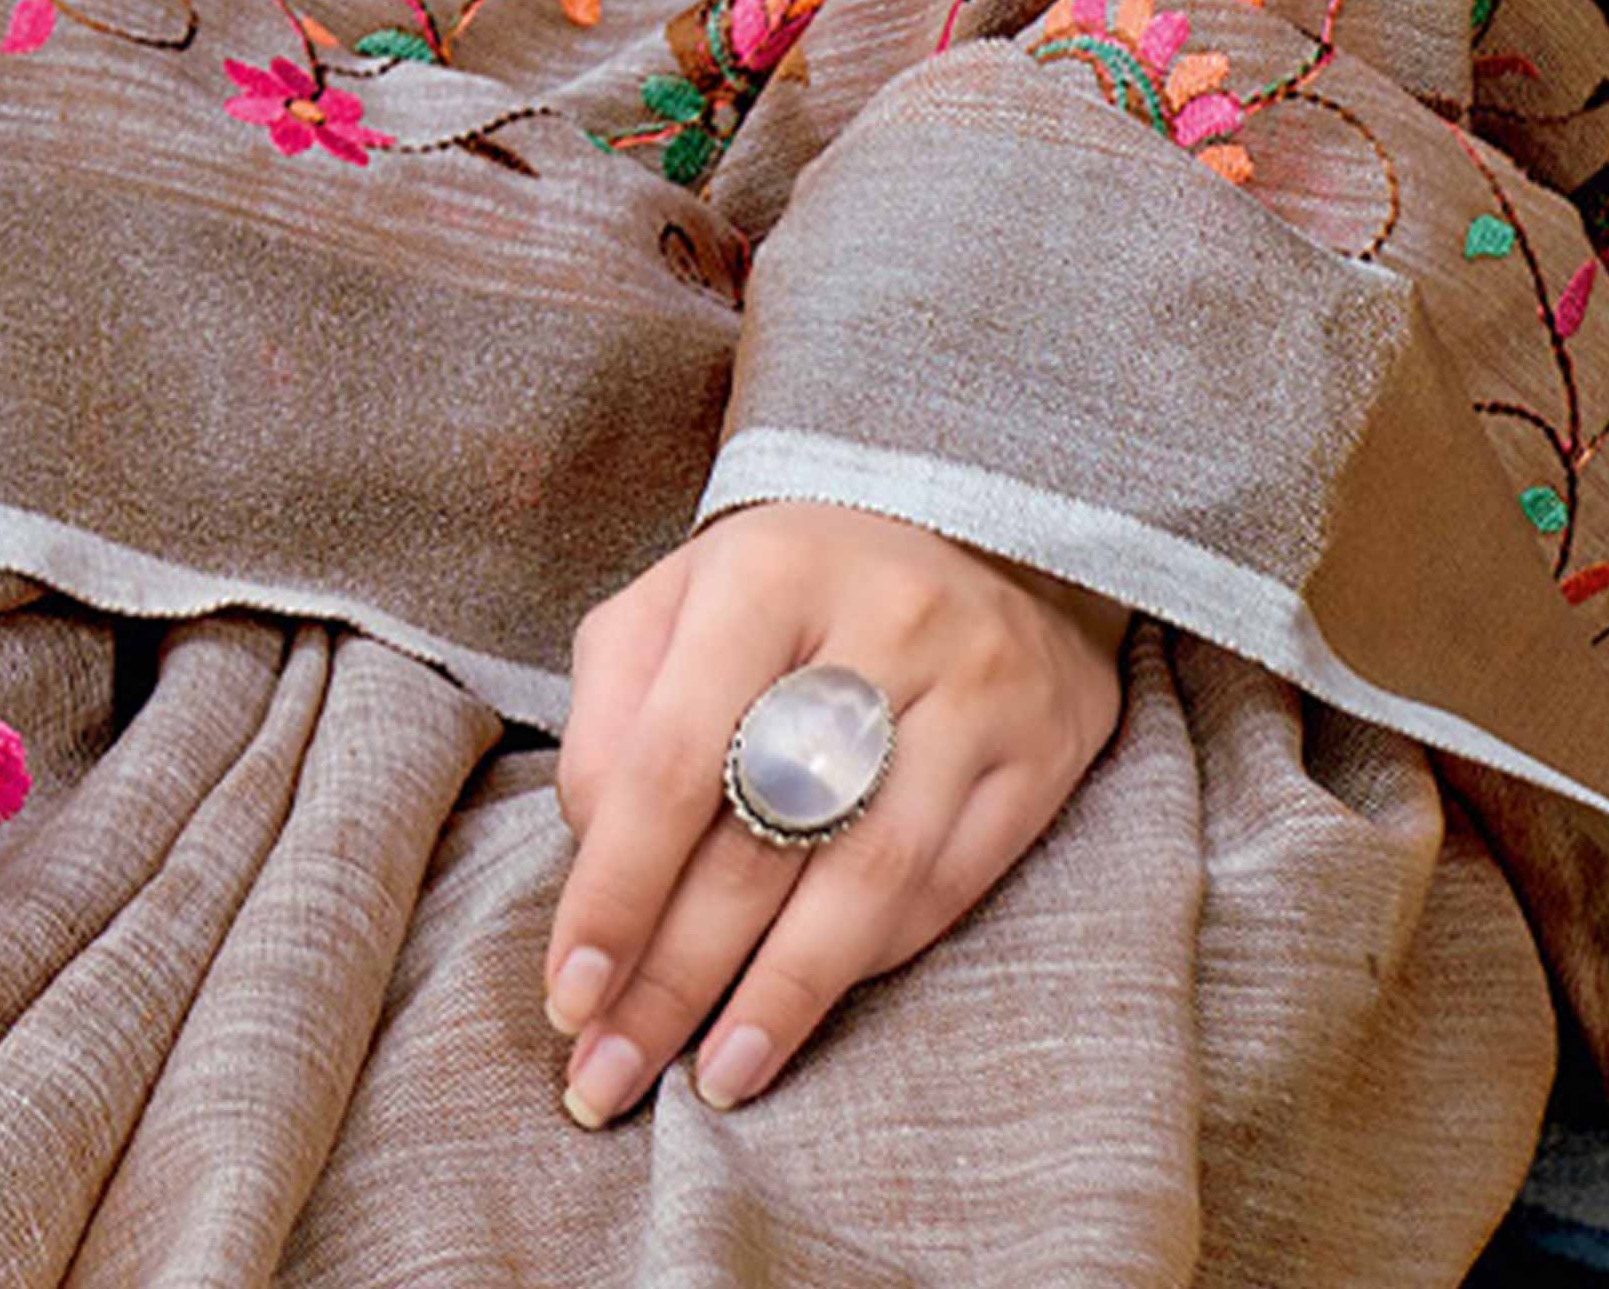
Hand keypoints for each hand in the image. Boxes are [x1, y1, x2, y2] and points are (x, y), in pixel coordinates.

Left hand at [539, 501, 1126, 1126]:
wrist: (983, 530)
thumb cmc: (794, 588)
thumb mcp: (681, 599)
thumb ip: (614, 708)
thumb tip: (594, 849)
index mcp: (763, 573)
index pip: (671, 761)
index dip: (616, 893)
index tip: (568, 995)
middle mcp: (878, 623)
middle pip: (760, 839)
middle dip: (673, 978)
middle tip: (609, 1076)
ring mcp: (973, 688)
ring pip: (865, 881)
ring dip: (778, 1000)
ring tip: (713, 1078)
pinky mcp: (1041, 751)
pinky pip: (944, 889)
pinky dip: (864, 966)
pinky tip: (798, 1015)